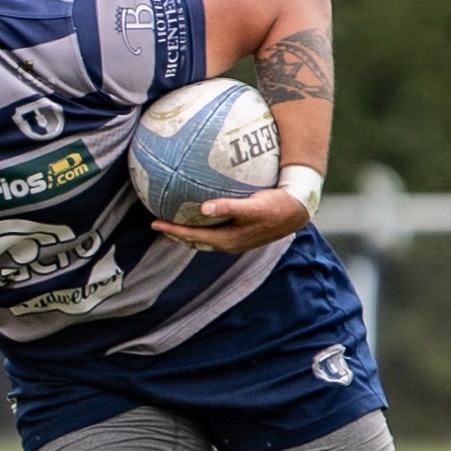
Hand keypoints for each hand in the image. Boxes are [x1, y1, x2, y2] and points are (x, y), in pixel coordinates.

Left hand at [150, 186, 311, 254]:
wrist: (296, 212)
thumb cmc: (276, 207)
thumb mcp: (254, 206)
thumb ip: (229, 207)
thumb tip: (203, 208)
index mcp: (227, 240)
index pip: (192, 237)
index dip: (173, 232)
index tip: (154, 224)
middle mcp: (228, 243)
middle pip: (194, 241)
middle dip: (175, 235)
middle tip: (156, 226)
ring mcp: (234, 240)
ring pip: (203, 238)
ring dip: (187, 232)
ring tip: (172, 224)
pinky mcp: (240, 233)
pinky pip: (214, 230)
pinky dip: (202, 225)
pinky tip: (200, 213)